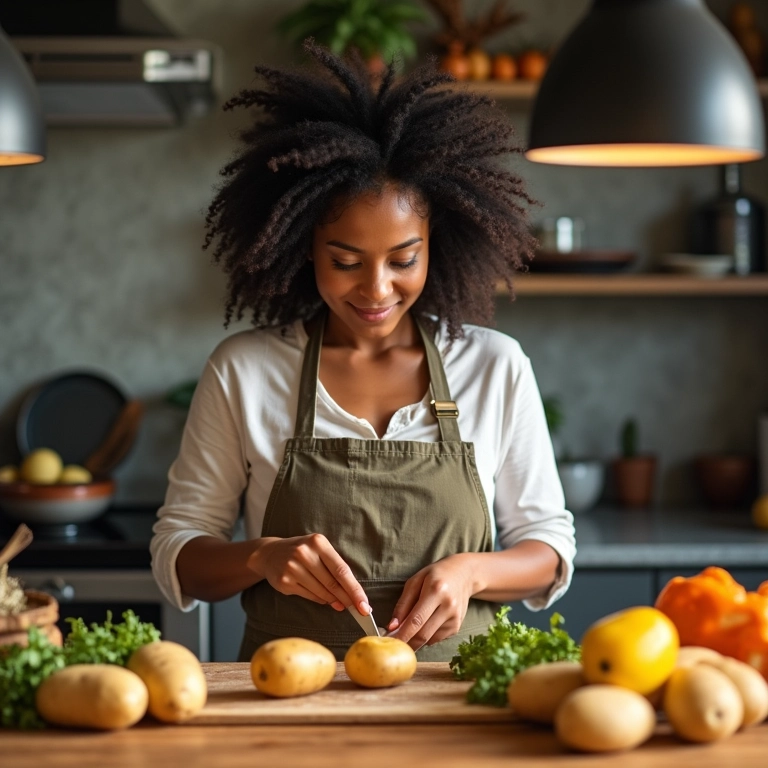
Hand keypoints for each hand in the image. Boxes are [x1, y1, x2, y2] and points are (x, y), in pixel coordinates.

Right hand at [249, 533, 370, 614]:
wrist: (270, 553)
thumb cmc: (302, 552)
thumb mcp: (318, 550)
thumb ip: (334, 568)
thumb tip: (351, 596)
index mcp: (318, 542)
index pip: (341, 570)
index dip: (354, 589)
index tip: (364, 604)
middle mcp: (304, 553)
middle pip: (332, 583)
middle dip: (347, 598)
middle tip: (358, 610)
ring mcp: (292, 567)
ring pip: (321, 591)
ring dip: (333, 600)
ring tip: (340, 604)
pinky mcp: (284, 581)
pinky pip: (309, 595)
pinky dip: (320, 599)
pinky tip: (324, 599)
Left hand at [387, 554, 477, 650]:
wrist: (463, 575)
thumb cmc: (435, 576)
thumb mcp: (415, 581)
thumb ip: (403, 604)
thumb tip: (392, 626)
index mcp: (436, 590)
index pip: (416, 619)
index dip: (402, 634)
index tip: (391, 643)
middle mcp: (448, 605)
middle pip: (423, 634)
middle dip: (407, 642)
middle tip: (395, 643)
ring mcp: (455, 618)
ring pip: (429, 639)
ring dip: (415, 639)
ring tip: (410, 629)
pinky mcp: (457, 626)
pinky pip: (436, 639)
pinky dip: (426, 636)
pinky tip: (426, 623)